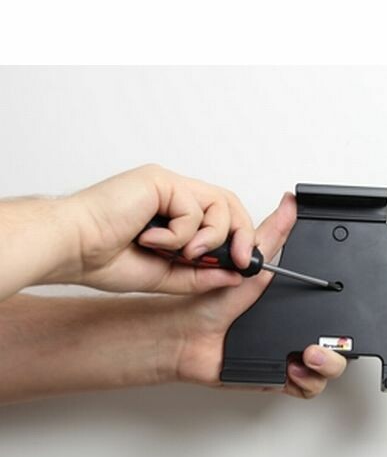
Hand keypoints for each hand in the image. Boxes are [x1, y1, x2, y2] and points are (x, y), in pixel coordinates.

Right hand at [63, 164, 255, 292]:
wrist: (72, 250)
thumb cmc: (102, 257)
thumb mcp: (166, 275)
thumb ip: (201, 275)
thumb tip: (234, 275)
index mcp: (173, 213)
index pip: (221, 214)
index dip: (239, 237)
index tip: (243, 264)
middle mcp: (172, 195)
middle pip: (228, 203)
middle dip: (240, 234)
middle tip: (238, 260)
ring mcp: (166, 186)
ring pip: (218, 204)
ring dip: (208, 237)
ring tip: (182, 253)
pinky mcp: (159, 181)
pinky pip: (191, 208)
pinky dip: (178, 234)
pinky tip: (150, 240)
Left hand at [170, 192, 347, 397]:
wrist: (186, 333)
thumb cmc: (211, 301)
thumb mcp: (250, 260)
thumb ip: (273, 234)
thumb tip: (289, 203)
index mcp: (295, 305)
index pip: (334, 315)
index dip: (344, 321)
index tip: (343, 318)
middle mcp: (294, 331)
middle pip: (337, 346)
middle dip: (338, 351)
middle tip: (320, 344)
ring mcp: (287, 355)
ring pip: (325, 371)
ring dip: (324, 367)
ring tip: (307, 357)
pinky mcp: (276, 377)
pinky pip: (305, 389)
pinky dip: (305, 383)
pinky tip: (292, 370)